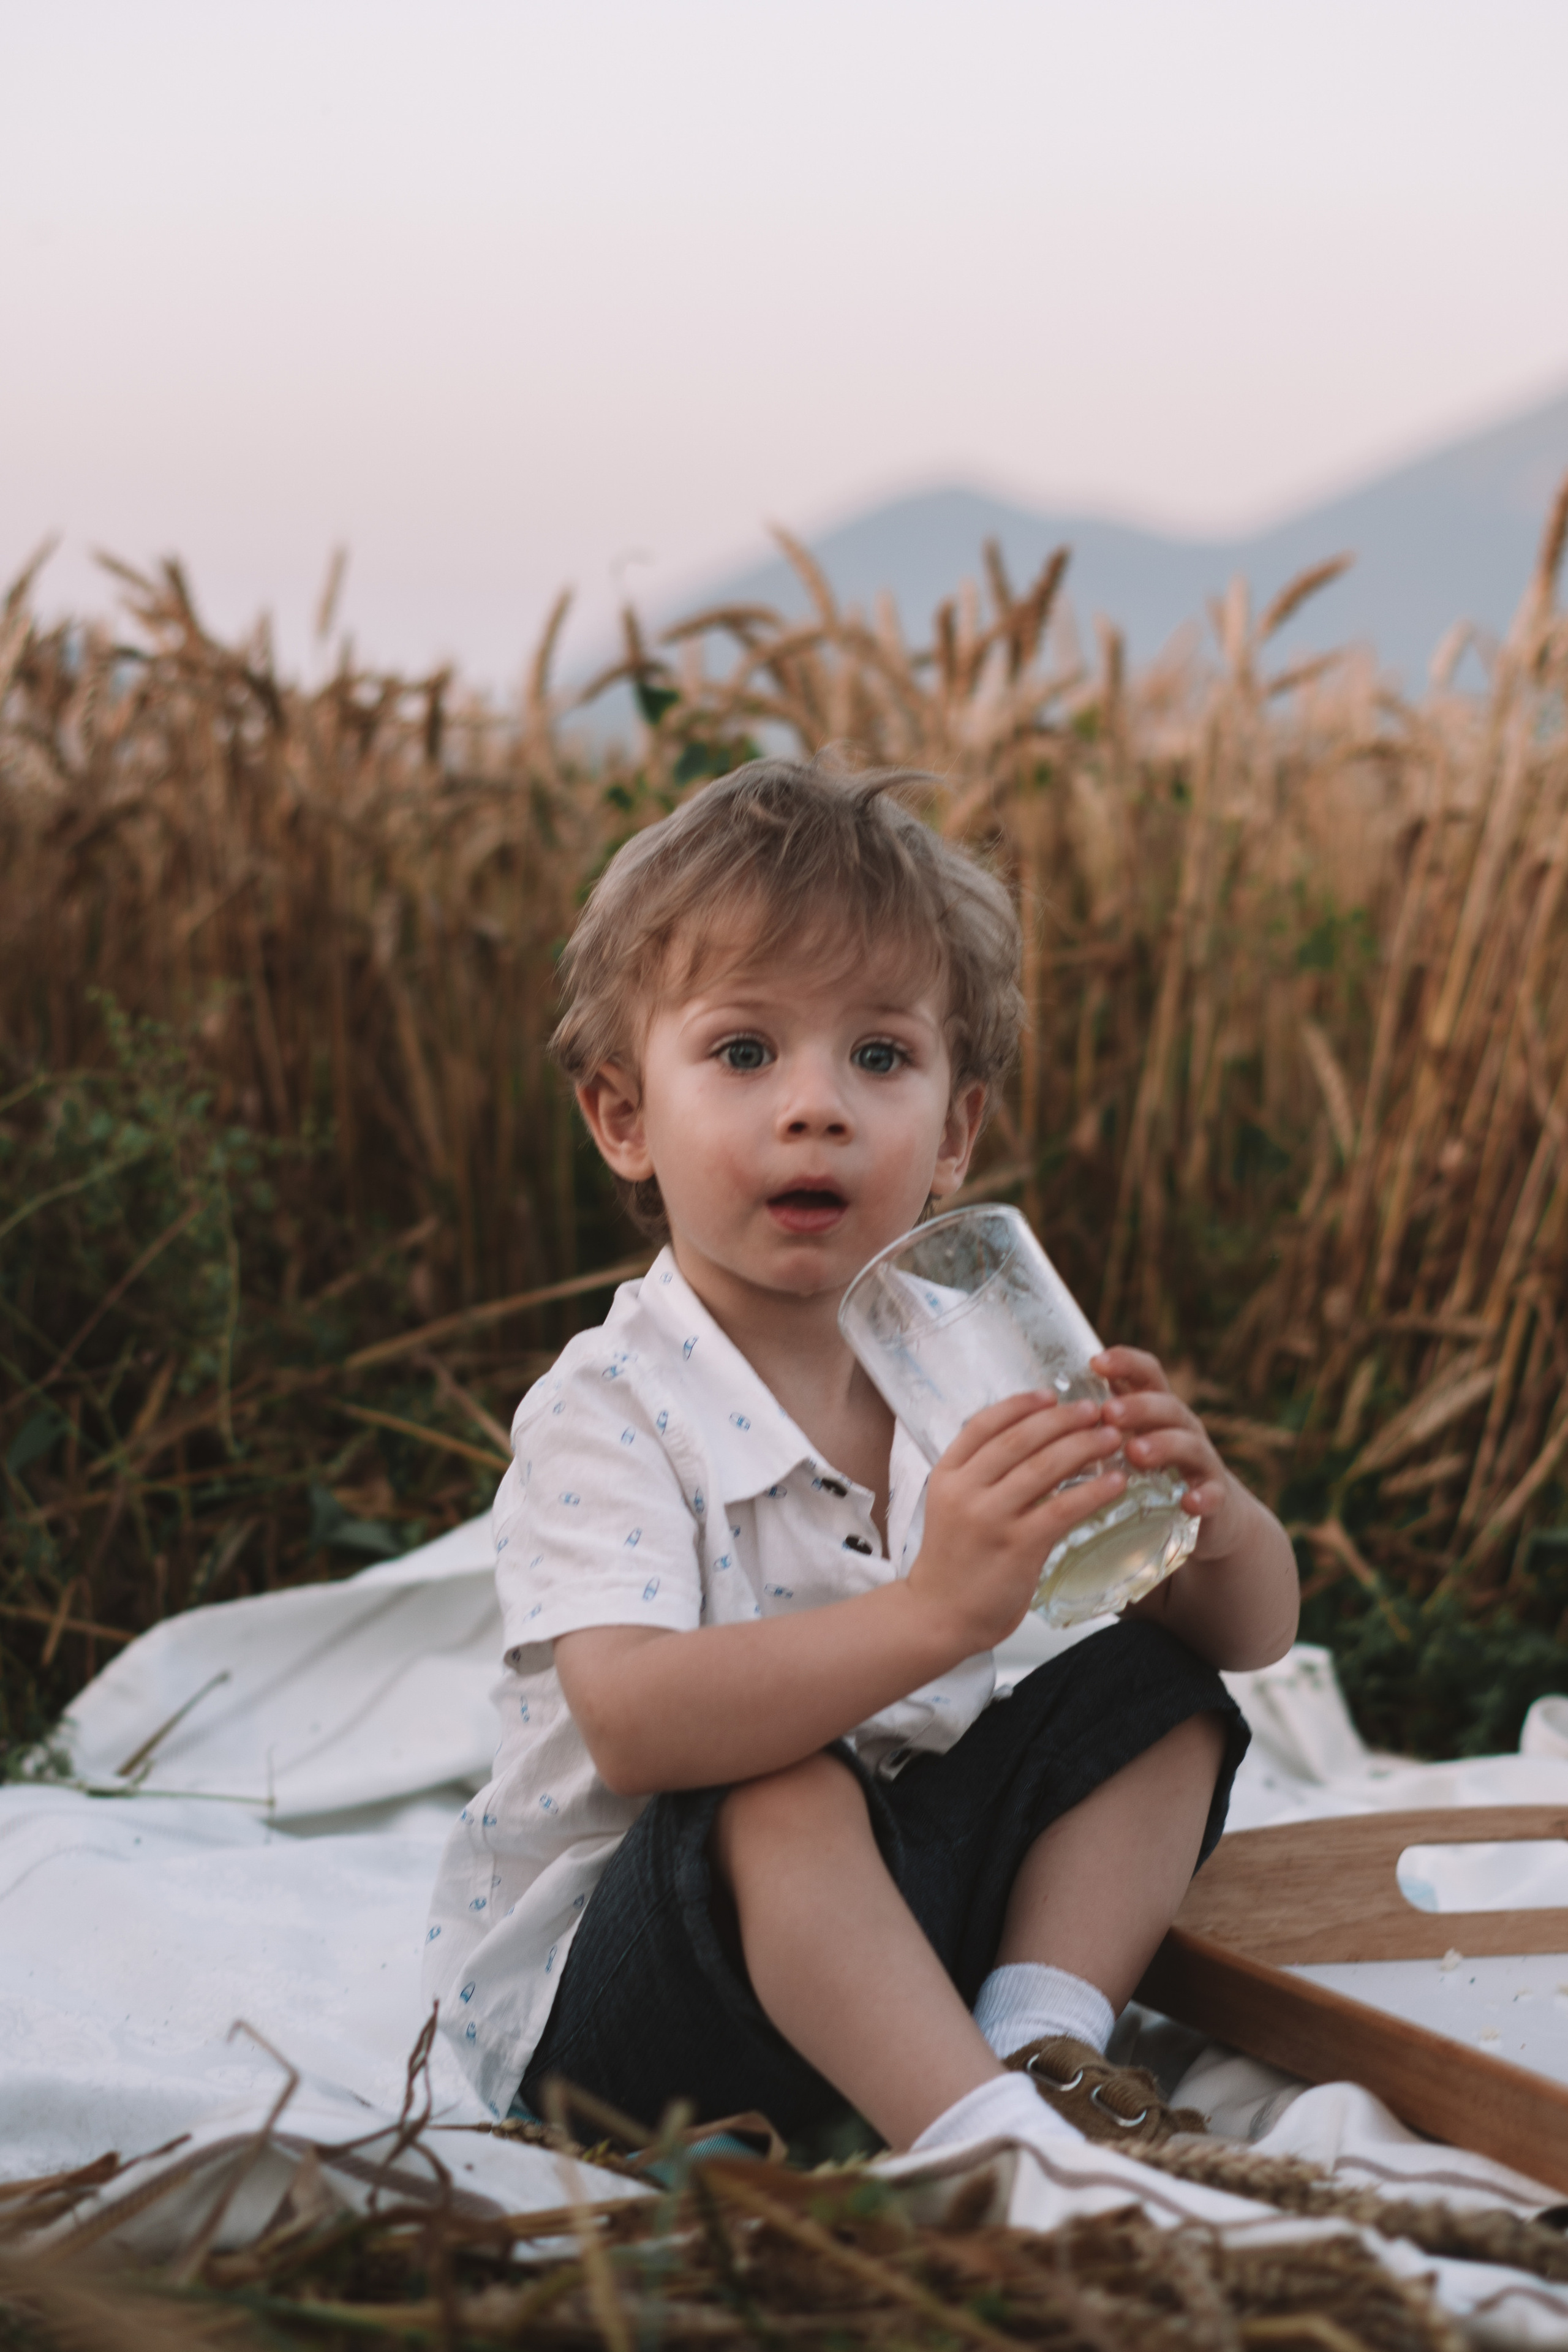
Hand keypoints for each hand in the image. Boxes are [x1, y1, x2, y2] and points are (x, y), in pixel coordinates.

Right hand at [907, 1392, 1124, 1653]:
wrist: (938, 1615)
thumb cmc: (954, 1561)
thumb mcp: (952, 1507)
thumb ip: (980, 1477)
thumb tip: (1031, 1445)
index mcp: (946, 1475)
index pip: (982, 1424)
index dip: (1020, 1404)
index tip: (1050, 1394)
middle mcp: (965, 1490)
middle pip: (1019, 1438)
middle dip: (1062, 1419)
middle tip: (1094, 1409)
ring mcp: (990, 1518)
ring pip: (1044, 1467)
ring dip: (1084, 1446)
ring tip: (1112, 1437)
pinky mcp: (1017, 1547)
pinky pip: (1062, 1508)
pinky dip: (1093, 1491)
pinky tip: (1116, 1481)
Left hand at [1091, 1347, 1237, 1555]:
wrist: (1211, 1515)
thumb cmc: (1150, 1474)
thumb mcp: (1125, 1444)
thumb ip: (1094, 1427)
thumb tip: (1033, 1413)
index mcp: (1154, 1410)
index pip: (1145, 1373)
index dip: (1124, 1363)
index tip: (1095, 1361)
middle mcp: (1181, 1427)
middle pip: (1165, 1404)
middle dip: (1137, 1406)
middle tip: (1108, 1412)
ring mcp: (1202, 1460)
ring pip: (1188, 1443)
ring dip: (1163, 1445)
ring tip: (1135, 1453)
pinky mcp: (1216, 1497)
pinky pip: (1214, 1494)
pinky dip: (1204, 1496)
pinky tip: (1189, 1502)